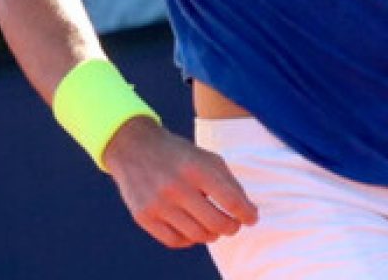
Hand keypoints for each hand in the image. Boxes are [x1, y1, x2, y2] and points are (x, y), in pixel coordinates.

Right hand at [102, 116, 257, 247]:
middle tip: (234, 225)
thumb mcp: (207, 157)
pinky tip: (194, 231)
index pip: (230, 200)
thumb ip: (228, 182)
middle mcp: (177, 187)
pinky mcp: (144, 217)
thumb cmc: (180, 154)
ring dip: (212, 235)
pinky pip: (174, 241)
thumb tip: (246, 210)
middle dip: (231, 227)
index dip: (246, 213)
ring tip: (215, 228)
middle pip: (215, 222)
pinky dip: (190, 240)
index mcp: (197, 168)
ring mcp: (158, 204)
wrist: (135, 147)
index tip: (252, 218)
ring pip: (196, 235)